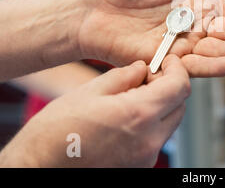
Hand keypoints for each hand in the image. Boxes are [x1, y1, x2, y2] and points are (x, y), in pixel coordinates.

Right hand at [0, 56, 188, 166]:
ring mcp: (145, 158)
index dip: (177, 70)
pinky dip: (150, 126)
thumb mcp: (88, 92)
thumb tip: (142, 68)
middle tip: (148, 79)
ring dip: (160, 107)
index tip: (168, 63)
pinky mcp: (140, 168)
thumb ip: (123, 77)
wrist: (38, 168)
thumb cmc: (55, 133)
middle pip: (179, 106)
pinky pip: (156, 140)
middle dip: (169, 88)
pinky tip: (126, 120)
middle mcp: (149, 140)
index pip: (180, 87)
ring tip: (132, 99)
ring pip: (169, 124)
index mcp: (138, 115)